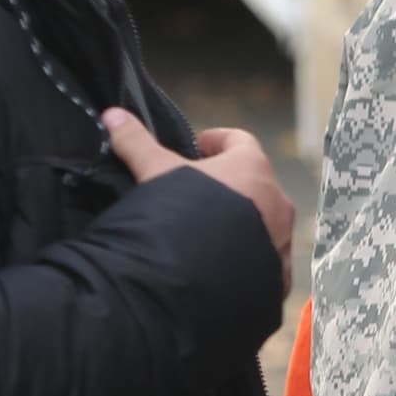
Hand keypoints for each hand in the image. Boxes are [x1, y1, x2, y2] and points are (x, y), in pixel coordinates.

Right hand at [103, 108, 294, 296]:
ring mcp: (282, 240)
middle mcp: (277, 201)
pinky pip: (266, 262)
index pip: (241, 141)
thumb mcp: (154, 172)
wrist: (196, 279)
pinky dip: (248, 259)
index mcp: (252, 168)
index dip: (219, 140)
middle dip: (231, 185)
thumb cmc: (182, 214)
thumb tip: (113, 116)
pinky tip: (223, 265)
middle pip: (255, 183)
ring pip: (265, 223)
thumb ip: (136, 142)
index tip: (201, 145)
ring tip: (210, 232)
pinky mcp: (278, 275)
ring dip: (243, 223)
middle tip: (202, 192)